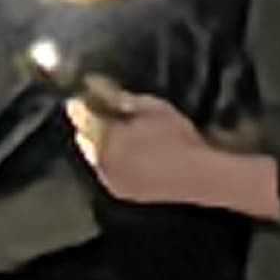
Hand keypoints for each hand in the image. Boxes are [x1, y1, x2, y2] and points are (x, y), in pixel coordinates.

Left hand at [76, 90, 279, 219]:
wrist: (196, 175)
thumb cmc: (177, 138)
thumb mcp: (153, 108)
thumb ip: (123, 99)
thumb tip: (102, 88)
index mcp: (106, 138)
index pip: (84, 118)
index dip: (83, 104)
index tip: (85, 95)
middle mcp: (101, 162)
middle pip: (85, 139)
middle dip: (89, 125)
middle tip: (99, 112)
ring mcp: (109, 180)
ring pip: (95, 157)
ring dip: (99, 144)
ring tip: (114, 133)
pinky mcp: (120, 192)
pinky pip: (106, 172)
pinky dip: (110, 161)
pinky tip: (124, 154)